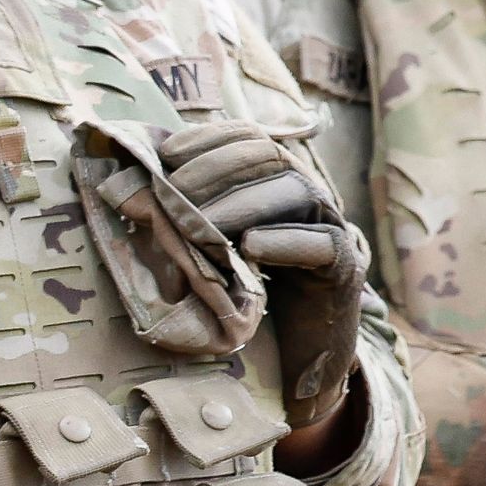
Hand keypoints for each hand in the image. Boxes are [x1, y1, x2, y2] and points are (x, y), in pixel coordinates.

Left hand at [155, 120, 370, 430]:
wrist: (304, 348)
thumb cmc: (256, 288)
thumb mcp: (222, 241)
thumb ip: (198, 210)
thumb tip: (142, 181)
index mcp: (282, 177)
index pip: (249, 137)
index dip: (208, 139)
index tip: (167, 155)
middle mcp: (311, 193)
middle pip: (270, 157)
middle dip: (216, 170)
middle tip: (173, 193)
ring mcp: (332, 227)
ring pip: (296, 193)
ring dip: (242, 203)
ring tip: (202, 225)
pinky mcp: (343, 267)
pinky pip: (320, 245)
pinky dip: (284, 241)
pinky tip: (251, 247)